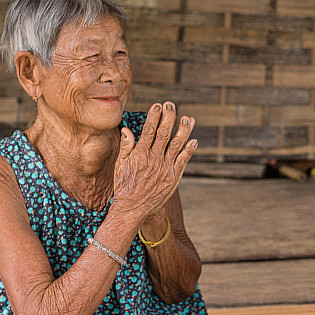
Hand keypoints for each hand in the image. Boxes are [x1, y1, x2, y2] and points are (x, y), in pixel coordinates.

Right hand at [112, 102, 196, 216]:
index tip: (158, 105)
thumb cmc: (124, 186)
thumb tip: (126, 129)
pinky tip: (194, 140)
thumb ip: (126, 147)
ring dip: (183, 130)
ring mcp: (165, 168)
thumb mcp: (120, 166)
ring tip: (188, 118)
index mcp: (140, 155)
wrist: (133, 210)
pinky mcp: (173, 177)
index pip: (148, 131)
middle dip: (168, 117)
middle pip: (164, 134)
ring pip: (177, 145)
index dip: (154, 117)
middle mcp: (154, 160)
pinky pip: (184, 160)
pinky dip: (190, 150)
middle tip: (171, 105)